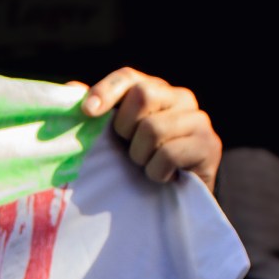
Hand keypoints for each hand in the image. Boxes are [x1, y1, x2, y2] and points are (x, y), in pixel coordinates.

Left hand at [82, 67, 220, 190]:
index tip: (87, 112)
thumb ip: (96, 113)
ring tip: (146, 166)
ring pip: (153, 128)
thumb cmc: (139, 165)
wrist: (175, 201)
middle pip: (143, 94)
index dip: (106, 90)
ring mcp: (198, 120)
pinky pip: (168, 154)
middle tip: (128, 148)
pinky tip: (163, 177)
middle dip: (125, 128)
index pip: (129, 77)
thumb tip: (69, 88)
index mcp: (155, 90)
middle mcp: (180, 98)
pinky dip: (156, 172)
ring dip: (140, 156)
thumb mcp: (114, 139)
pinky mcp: (209, 145)